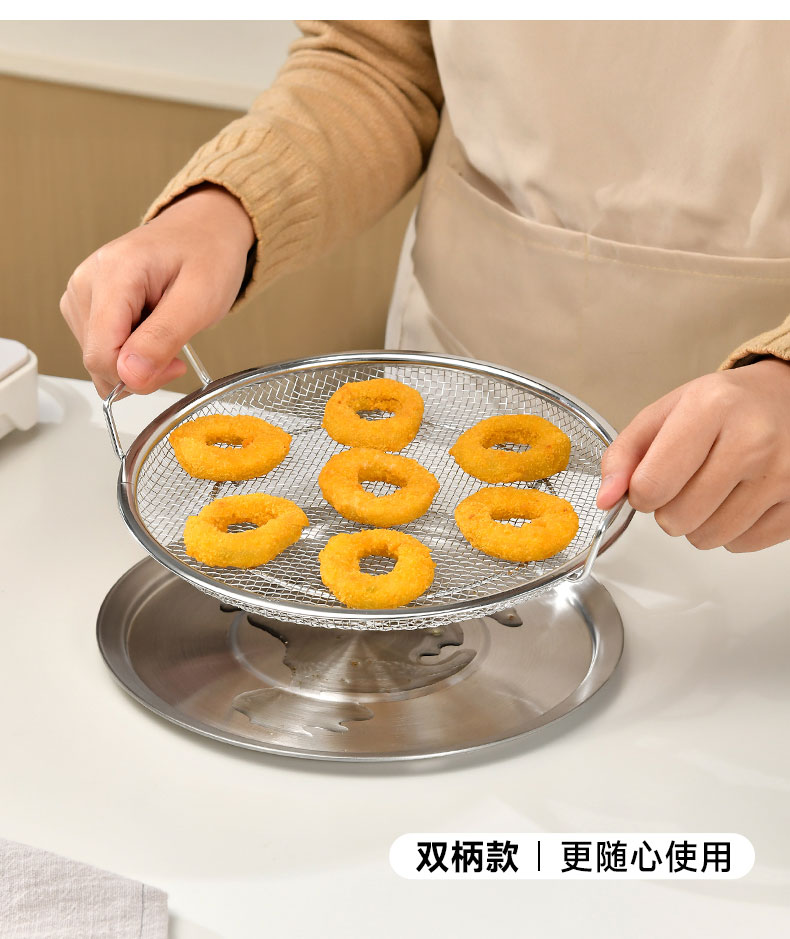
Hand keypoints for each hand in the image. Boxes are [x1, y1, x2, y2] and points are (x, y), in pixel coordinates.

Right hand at [60, 185, 254, 396]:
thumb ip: (162, 339)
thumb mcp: (199, 300)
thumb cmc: (207, 257)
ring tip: (163, 328)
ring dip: (136, 360)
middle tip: (175, 349)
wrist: (204, 232)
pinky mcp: (85, 304)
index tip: (175, 366)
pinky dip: (129, 351)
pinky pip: (101, 349)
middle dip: (140, 369)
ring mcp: (81, 292)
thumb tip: (129, 377)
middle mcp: (86, 281)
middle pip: (98, 360)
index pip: (101, 354)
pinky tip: (149, 328)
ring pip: (98, 359)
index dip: (139, 375)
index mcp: (113, 273)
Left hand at [596, 358, 789, 552]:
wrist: (785, 399)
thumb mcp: (664, 413)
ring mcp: (782, 475)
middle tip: (685, 480)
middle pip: (677, 519)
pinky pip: (741, 544)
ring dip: (698, 521)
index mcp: (712, 408)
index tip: (647, 482)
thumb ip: (624, 455)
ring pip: (708, 538)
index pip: (652, 485)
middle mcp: (753, 441)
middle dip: (668, 507)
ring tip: (712, 487)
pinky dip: (730, 529)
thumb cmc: (724, 406)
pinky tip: (736, 497)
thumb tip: (605, 499)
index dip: (639, 494)